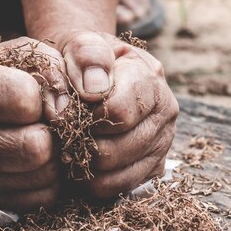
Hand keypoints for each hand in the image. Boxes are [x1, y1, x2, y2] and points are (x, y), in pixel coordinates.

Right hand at [0, 37, 67, 211]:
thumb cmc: (0, 71)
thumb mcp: (26, 55)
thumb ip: (55, 73)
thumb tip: (68, 111)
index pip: (25, 101)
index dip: (42, 97)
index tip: (36, 95)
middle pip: (35, 149)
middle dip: (54, 134)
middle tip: (48, 124)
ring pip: (41, 178)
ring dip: (56, 158)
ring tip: (45, 138)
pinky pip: (39, 200)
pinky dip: (50, 180)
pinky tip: (40, 160)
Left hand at [52, 31, 178, 198]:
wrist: (92, 75)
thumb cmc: (82, 61)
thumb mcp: (78, 42)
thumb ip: (86, 55)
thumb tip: (94, 91)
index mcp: (150, 76)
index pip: (117, 112)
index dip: (83, 116)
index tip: (64, 109)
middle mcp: (165, 110)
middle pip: (115, 149)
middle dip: (82, 142)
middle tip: (65, 131)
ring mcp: (163, 141)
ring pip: (116, 173)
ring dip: (85, 164)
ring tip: (73, 145)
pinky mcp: (154, 167)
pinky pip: (119, 188)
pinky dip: (94, 181)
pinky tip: (84, 160)